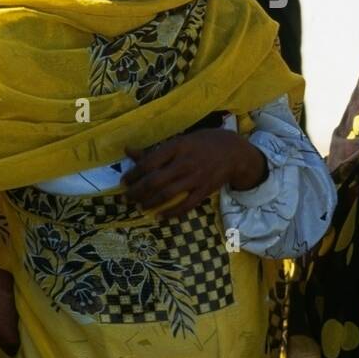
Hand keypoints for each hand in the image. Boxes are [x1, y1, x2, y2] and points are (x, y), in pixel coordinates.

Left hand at [123, 128, 267, 217]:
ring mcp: (196, 178)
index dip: (134, 174)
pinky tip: (159, 216)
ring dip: (150, 202)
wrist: (234, 152)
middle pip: (155, 181)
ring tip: (139, 206)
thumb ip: (154, 150)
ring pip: (167, 194)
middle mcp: (185, 162)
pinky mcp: (204, 191)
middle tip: (127, 197)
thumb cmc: (203, 143)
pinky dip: (170, 213)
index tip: (124, 181)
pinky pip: (185, 205)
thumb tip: (128, 150)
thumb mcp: (180, 140)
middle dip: (137, 192)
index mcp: (178, 146)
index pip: (150, 162)